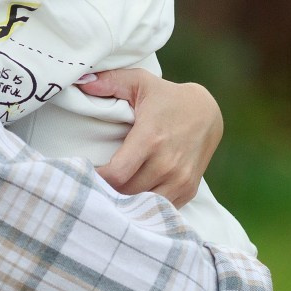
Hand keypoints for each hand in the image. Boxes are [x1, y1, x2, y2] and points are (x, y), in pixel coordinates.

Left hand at [78, 69, 221, 205]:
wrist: (207, 113)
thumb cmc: (167, 98)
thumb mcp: (140, 83)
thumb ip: (111, 81)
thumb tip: (82, 83)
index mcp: (150, 138)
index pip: (116, 174)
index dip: (96, 178)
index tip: (83, 173)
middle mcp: (167, 163)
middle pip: (126, 193)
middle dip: (106, 191)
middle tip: (91, 185)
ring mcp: (180, 179)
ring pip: (142, 205)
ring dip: (125, 202)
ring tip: (109, 194)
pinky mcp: (188, 189)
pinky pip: (160, 209)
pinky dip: (144, 207)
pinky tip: (131, 199)